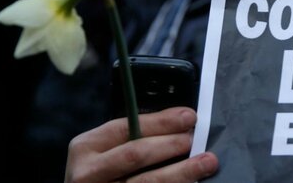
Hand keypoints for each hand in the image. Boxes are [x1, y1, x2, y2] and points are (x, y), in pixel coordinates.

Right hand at [65, 107, 217, 182]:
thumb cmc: (101, 171)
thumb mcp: (106, 149)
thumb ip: (133, 136)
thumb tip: (179, 122)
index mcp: (86, 147)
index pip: (126, 128)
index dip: (161, 122)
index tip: (188, 116)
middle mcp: (88, 173)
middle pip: (135, 154)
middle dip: (170, 144)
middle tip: (194, 139)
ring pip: (147, 182)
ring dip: (181, 171)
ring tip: (206, 162)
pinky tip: (191, 182)